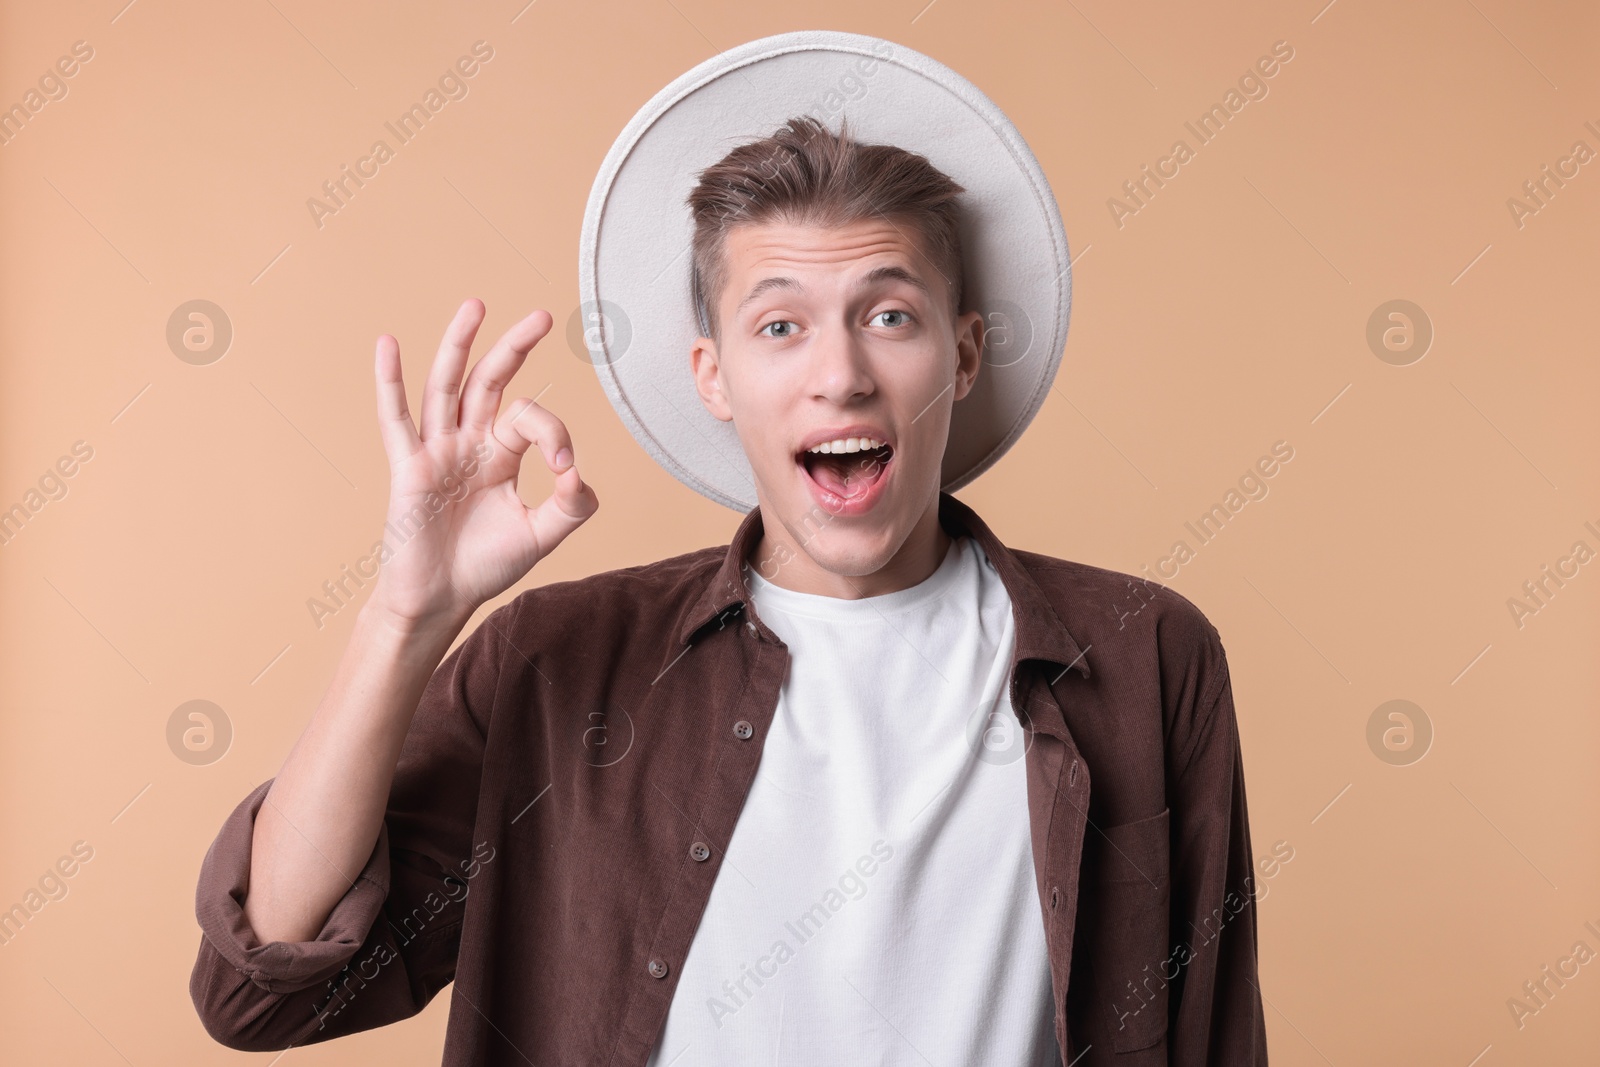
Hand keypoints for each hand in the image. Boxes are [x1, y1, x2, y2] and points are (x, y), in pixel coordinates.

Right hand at [367, 299, 597, 629]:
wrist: (440, 601)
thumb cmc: (484, 566)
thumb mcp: (540, 537)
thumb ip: (571, 507)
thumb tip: (580, 475)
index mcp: (501, 454)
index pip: (531, 420)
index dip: (555, 437)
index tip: (565, 475)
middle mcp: (469, 443)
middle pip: (491, 382)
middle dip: (515, 347)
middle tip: (542, 315)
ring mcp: (437, 451)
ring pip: (447, 386)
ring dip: (459, 344)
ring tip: (476, 306)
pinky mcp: (408, 468)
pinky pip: (396, 419)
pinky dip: (389, 381)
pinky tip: (387, 344)